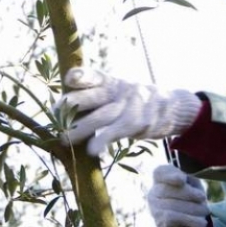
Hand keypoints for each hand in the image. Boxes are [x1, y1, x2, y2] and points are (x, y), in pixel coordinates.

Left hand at [57, 67, 201, 155]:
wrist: (172, 106)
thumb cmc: (134, 100)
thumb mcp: (118, 90)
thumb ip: (95, 95)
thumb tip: (61, 106)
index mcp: (110, 82)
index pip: (93, 75)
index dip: (80, 76)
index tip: (68, 79)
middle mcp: (117, 92)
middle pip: (91, 96)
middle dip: (70, 105)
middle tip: (53, 114)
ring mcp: (127, 107)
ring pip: (99, 117)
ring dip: (79, 129)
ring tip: (63, 139)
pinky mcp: (136, 124)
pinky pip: (116, 133)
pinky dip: (103, 141)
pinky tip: (92, 151)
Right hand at [147, 164, 209, 226]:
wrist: (184, 225)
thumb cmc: (189, 199)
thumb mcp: (192, 185)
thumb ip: (190, 179)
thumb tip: (184, 179)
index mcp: (160, 179)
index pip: (159, 172)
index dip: (170, 175)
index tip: (182, 179)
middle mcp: (153, 192)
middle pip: (168, 189)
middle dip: (188, 193)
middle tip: (204, 197)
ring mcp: (154, 208)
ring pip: (171, 205)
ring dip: (192, 208)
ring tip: (206, 211)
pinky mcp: (159, 222)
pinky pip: (173, 218)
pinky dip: (190, 220)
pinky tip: (201, 223)